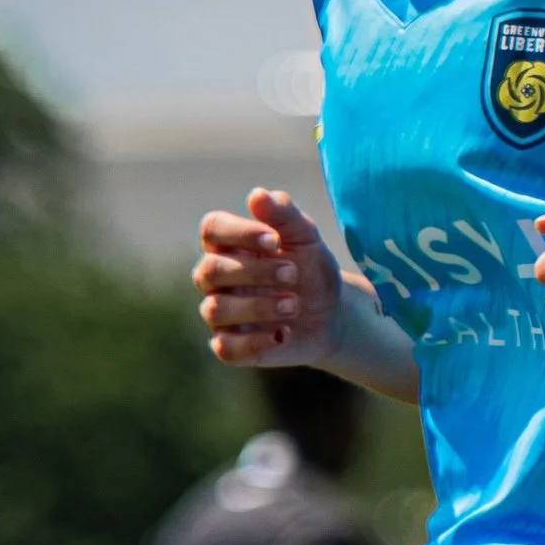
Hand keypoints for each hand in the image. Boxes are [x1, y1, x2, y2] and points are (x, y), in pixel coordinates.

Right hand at [195, 188, 343, 366]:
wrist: (333, 314)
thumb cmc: (311, 268)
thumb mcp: (305, 237)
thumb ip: (283, 214)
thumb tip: (257, 195)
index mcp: (228, 244)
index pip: (212, 230)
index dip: (238, 233)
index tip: (275, 240)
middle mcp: (216, 278)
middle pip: (210, 270)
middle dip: (253, 272)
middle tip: (293, 273)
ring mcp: (221, 313)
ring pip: (215, 310)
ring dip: (257, 307)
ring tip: (294, 305)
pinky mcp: (231, 346)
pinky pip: (225, 348)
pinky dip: (253, 343)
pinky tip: (284, 334)